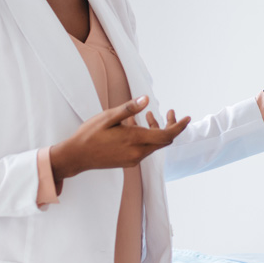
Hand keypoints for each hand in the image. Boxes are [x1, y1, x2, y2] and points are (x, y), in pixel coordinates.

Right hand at [49, 96, 189, 180]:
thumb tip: (147, 99)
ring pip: (154, 145)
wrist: (76, 157)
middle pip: (164, 140)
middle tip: (170, 112)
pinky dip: (146, 137)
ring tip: (147, 115)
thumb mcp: (109, 117)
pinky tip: (134, 126)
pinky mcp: (128, 162)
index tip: (187, 117)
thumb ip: (129, 109)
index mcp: (135, 140)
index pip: (167, 135)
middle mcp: (138, 153)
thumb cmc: (90, 134)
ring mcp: (133, 159)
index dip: (179, 126)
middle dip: (170, 126)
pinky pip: (144, 149)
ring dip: (155, 130)